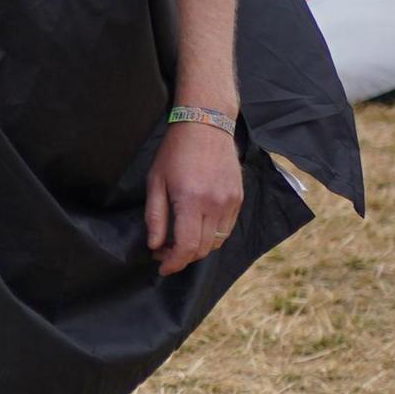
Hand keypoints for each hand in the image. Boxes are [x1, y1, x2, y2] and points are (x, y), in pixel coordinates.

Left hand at [145, 120, 242, 274]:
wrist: (206, 126)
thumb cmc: (175, 152)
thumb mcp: (155, 182)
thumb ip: (155, 217)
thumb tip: (155, 245)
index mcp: (191, 200)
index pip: (187, 246)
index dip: (174, 263)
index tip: (161, 267)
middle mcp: (215, 205)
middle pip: (203, 249)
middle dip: (182, 258)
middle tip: (164, 253)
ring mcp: (230, 202)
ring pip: (216, 242)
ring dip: (198, 249)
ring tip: (178, 241)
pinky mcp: (239, 198)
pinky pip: (226, 229)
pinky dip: (211, 236)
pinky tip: (196, 228)